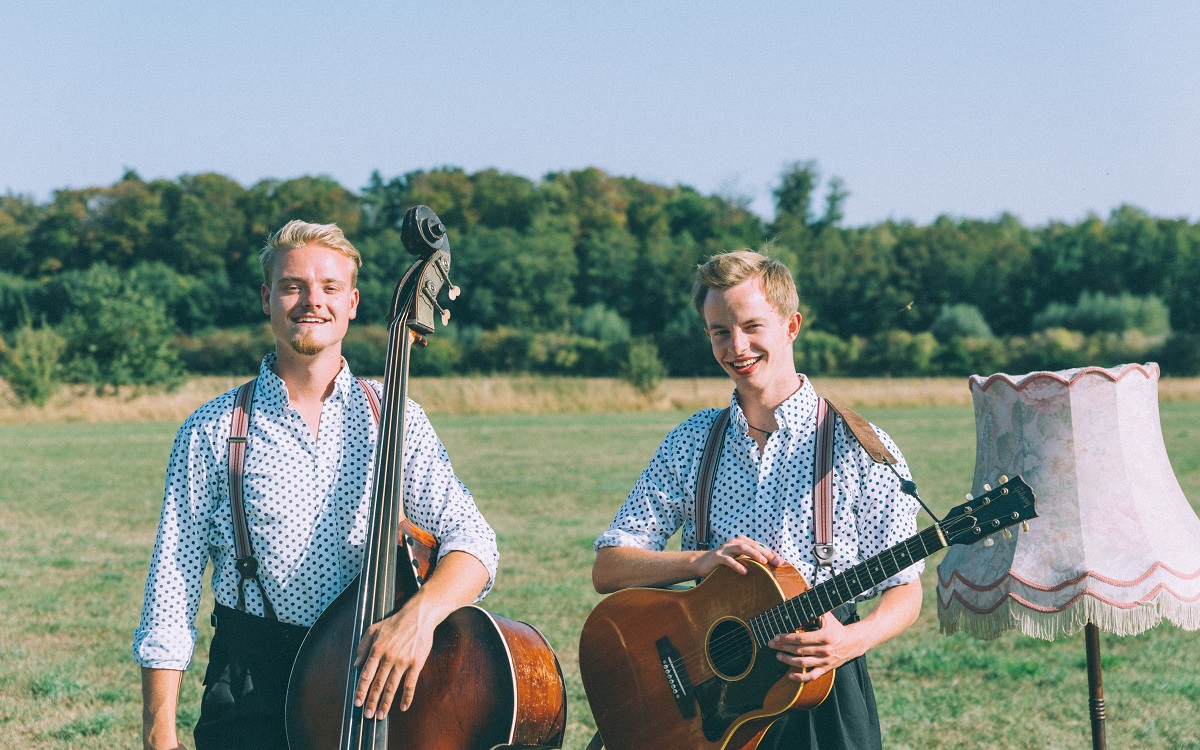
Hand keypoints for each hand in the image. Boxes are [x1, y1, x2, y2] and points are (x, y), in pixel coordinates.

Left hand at [353, 602, 435, 718]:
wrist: (419, 616)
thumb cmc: (395, 622)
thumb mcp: (374, 629)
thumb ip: (363, 646)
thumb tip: (356, 664)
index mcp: (377, 649)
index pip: (366, 674)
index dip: (361, 690)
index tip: (357, 703)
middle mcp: (389, 657)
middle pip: (378, 684)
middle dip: (371, 701)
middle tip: (367, 715)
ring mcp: (403, 661)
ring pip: (392, 686)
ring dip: (386, 702)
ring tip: (381, 715)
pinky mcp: (416, 663)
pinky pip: (410, 683)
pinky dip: (407, 696)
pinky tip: (403, 707)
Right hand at [695, 535, 785, 577]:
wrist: (702, 563)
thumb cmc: (724, 563)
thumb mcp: (739, 560)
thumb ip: (752, 560)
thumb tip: (772, 566)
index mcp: (742, 541)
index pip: (759, 545)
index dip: (770, 553)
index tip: (780, 562)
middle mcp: (734, 542)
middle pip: (752, 545)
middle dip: (765, 553)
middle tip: (775, 562)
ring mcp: (725, 548)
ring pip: (741, 548)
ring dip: (753, 554)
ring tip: (763, 562)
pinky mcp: (718, 556)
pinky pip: (728, 560)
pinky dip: (737, 565)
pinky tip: (744, 571)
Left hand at [768, 612, 862, 682]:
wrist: (853, 643)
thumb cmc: (837, 628)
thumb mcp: (828, 616)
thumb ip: (816, 605)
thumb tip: (806, 588)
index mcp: (824, 636)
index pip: (801, 638)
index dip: (787, 638)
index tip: (776, 636)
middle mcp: (825, 650)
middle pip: (799, 651)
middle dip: (783, 647)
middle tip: (771, 644)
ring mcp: (825, 661)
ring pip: (803, 664)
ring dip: (788, 661)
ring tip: (778, 655)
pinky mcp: (826, 669)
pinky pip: (812, 676)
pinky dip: (800, 678)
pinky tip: (790, 675)